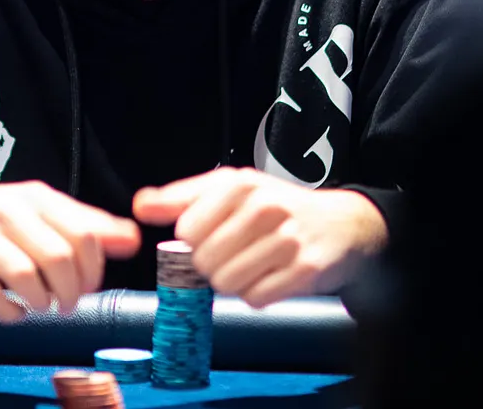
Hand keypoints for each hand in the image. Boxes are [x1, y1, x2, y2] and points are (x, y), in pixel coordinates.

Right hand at [0, 181, 141, 322]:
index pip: (83, 234)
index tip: (90, 286)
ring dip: (41, 302)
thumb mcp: (38, 212)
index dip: (94, 269)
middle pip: (58, 257)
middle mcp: (8, 212)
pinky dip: (9, 312)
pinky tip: (14, 311)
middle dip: (71, 291)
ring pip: (25, 275)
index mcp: (36, 198)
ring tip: (42, 306)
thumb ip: (85, 225)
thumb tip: (132, 240)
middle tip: (67, 304)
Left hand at [131, 168, 386, 307]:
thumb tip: (140, 206)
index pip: (186, 231)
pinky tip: (272, 277)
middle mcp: (264, 207)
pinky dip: (258, 294)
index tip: (211, 237)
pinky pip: (256, 298)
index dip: (193, 242)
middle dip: (213, 266)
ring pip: (227, 283)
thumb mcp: (230, 190)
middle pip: (204, 261)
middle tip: (235, 254)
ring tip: (254, 265)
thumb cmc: (277, 208)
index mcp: (239, 184)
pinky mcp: (304, 270)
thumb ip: (182, 198)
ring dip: (235, 282)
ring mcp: (286, 238)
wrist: (342, 226)